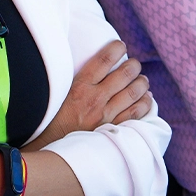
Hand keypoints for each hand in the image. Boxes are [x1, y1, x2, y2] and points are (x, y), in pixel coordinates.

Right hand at [24, 40, 150, 151]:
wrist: (48, 150)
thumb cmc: (50, 121)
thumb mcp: (57, 95)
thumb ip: (73, 80)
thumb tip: (90, 66)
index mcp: (79, 86)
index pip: (104, 60)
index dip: (116, 48)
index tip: (120, 45)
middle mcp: (95, 99)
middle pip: (124, 74)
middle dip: (133, 65)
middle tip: (134, 64)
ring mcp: (105, 116)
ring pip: (134, 93)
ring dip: (142, 83)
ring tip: (142, 79)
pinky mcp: (111, 130)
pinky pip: (136, 114)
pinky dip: (145, 104)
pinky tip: (146, 98)